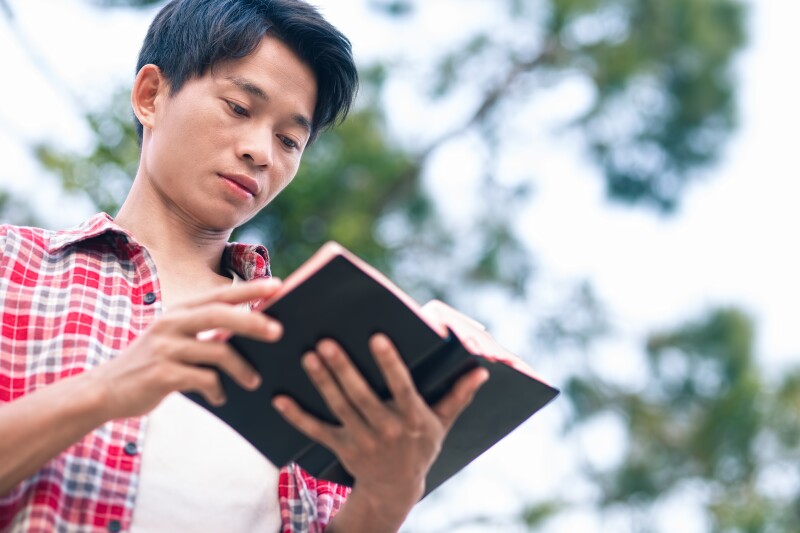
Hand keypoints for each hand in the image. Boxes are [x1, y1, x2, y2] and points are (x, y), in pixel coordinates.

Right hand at [91, 278, 283, 419]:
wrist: (105, 390)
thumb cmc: (151, 365)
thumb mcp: (174, 340)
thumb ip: (204, 333)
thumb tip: (250, 331)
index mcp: (179, 311)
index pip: (220, 295)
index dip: (250, 288)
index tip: (279, 285)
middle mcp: (171, 323)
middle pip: (220, 315)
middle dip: (253, 321)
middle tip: (279, 332)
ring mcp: (165, 348)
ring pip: (217, 350)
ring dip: (241, 369)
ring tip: (254, 382)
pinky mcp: (161, 373)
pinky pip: (204, 379)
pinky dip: (218, 390)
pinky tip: (220, 398)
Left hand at [272, 334, 488, 526]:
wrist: (395, 488)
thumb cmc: (421, 445)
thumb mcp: (442, 422)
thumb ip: (458, 395)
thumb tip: (480, 371)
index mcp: (412, 419)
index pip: (401, 388)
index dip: (389, 364)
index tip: (377, 338)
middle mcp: (386, 430)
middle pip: (362, 396)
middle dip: (344, 369)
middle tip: (327, 342)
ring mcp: (362, 440)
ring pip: (339, 408)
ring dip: (322, 383)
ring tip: (309, 356)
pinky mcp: (341, 447)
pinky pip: (317, 431)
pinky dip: (297, 417)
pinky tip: (279, 399)